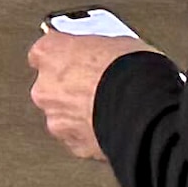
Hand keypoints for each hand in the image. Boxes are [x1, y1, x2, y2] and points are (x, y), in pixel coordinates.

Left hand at [28, 27, 146, 158]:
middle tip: (96, 86)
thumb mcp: (115, 42)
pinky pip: (79, 137)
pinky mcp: (74, 144)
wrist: (144, 108)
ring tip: (107, 109)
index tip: (75, 59)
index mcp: (50, 53)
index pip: (43, 52)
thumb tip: (100, 54)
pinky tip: (112, 126)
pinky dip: (91, 134)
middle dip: (68, 89)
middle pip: (50, 87)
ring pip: (62, 116)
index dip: (62, 57)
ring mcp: (56, 119)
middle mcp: (44, 87)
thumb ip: (93, 51)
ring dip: (78, 114)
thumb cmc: (129, 70)